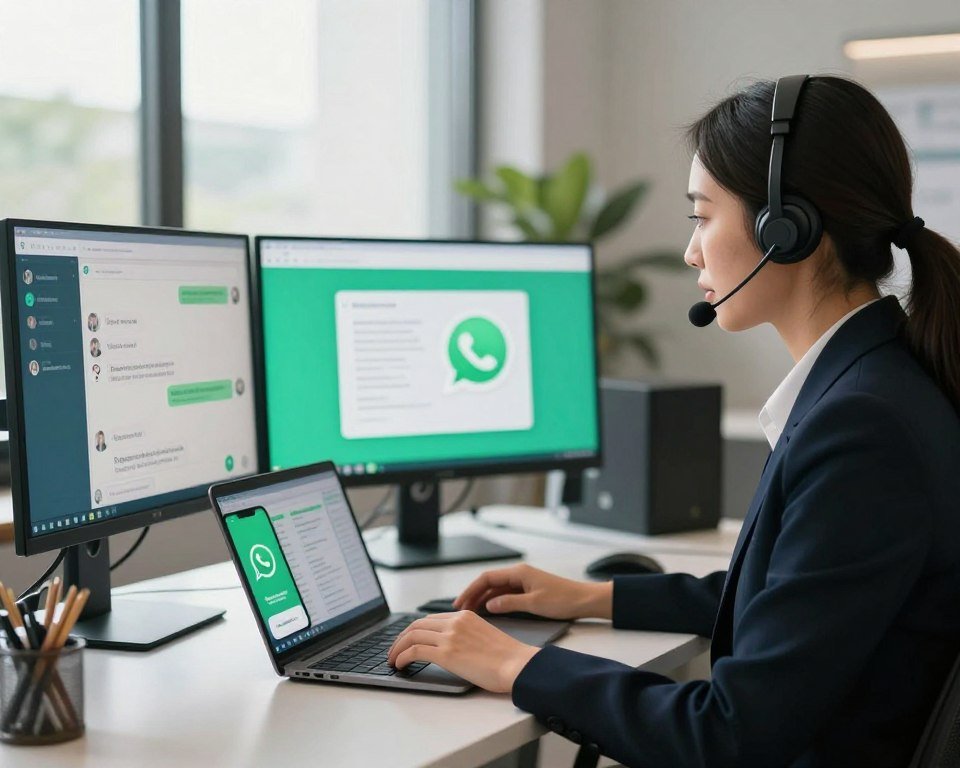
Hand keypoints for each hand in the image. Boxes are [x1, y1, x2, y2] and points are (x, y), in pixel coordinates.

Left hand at [387, 611, 538, 692]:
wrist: (517, 665)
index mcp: (465, 616)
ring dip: (397, 648)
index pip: (431, 619)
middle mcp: (455, 622)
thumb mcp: (485, 636)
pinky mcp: (446, 653)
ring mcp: (450, 636)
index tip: (407, 640)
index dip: (415, 630)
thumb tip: (453, 648)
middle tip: (394, 650)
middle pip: (417, 625)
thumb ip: (466, 636)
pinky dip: (402, 657)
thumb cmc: (508, 658)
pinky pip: (414, 651)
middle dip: (401, 638)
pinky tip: (399, 665)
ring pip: (412, 636)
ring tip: (392, 659)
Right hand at [454, 563, 612, 619]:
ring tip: (469, 612)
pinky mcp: (528, 590)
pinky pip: (505, 594)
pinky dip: (494, 601)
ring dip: (482, 599)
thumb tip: (489, 605)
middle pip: (489, 582)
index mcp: (519, 572)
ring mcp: (523, 582)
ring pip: (496, 589)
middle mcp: (519, 574)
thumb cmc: (563, 599)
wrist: (584, 600)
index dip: (471, 589)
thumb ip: (509, 603)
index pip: (487, 578)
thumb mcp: (534, 603)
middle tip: (459, 609)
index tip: (460, 602)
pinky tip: (488, 610)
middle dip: (473, 594)